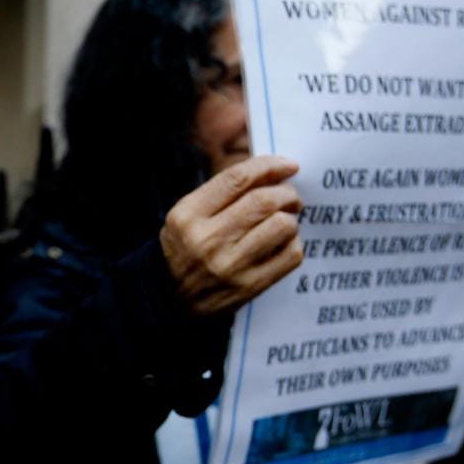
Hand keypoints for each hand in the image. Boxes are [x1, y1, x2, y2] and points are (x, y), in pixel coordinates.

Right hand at [160, 155, 303, 316]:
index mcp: (188, 215)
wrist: (170, 298)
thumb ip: (221, 194)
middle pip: (263, 201)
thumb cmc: (184, 249)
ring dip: (290, 218)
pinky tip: (283, 243)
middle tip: (291, 197)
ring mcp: (229, 265)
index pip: (237, 179)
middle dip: (287, 193)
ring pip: (282, 226)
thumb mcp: (185, 216)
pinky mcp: (249, 286)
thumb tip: (270, 173)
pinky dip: (294, 243)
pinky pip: (290, 255)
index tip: (288, 165)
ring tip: (285, 220)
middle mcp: (207, 239)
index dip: (269, 166)